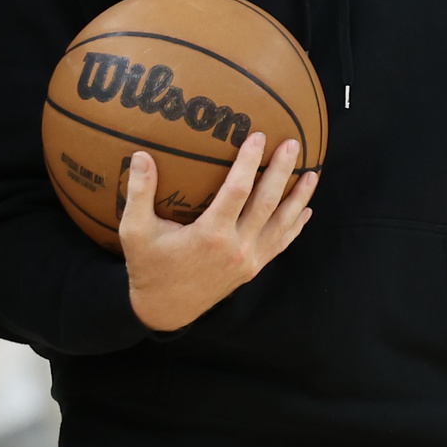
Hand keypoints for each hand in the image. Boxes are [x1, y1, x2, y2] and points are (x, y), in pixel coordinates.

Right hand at [124, 134, 315, 332]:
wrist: (165, 309)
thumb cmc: (149, 266)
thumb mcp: (135, 231)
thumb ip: (139, 193)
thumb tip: (141, 155)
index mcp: (210, 235)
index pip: (237, 190)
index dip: (250, 162)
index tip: (259, 136)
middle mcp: (236, 247)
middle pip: (267, 203)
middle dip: (282, 171)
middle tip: (292, 144)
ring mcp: (249, 260)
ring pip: (281, 224)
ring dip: (298, 197)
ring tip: (311, 173)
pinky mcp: (252, 269)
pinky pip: (280, 244)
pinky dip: (295, 226)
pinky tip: (305, 210)